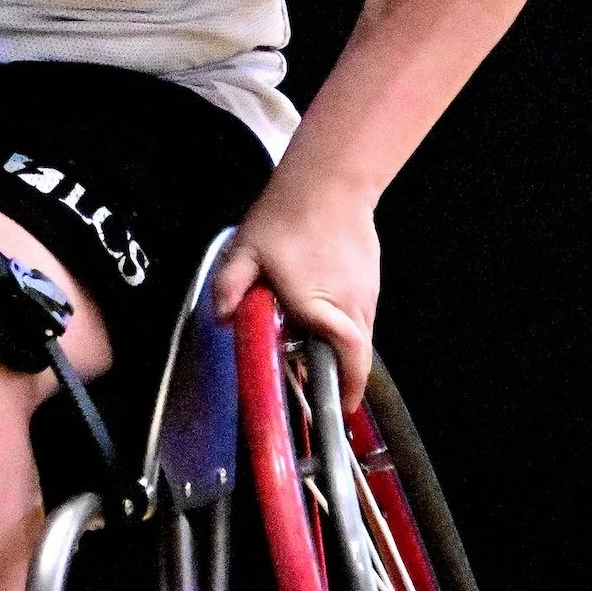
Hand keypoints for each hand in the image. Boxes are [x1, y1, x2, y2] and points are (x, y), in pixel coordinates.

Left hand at [210, 168, 379, 412]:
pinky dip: (348, 329)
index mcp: (319, 303)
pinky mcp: (371, 282)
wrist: (328, 182)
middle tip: (328, 395)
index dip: (345, 386)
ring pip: (363, 337)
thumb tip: (219, 317)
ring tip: (320, 360)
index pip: (344, 354)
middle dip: (346, 378)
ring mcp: (366, 293)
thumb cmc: (285, 216)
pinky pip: (363, 317)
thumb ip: (229, 286)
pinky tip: (324, 322)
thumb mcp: (245, 250)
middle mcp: (350, 304)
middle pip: (358, 354)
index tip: (338, 408)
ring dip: (346, 353)